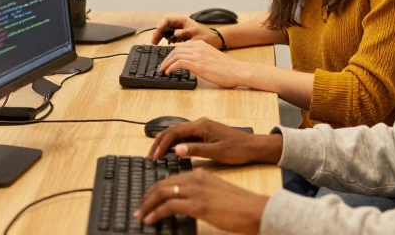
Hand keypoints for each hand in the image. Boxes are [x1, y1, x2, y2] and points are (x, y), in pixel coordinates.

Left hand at [136, 170, 268, 233]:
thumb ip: (200, 193)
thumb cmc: (240, 205)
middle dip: (147, 197)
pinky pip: (169, 206)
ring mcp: (196, 191)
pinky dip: (155, 213)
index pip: (170, 179)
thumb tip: (184, 203)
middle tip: (139, 208)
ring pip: (162, 192)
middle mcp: (196, 179)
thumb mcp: (216, 194)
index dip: (155, 191)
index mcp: (201, 174)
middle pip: (162, 184)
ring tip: (140, 215)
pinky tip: (150, 220)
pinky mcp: (198, 205)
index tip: (148, 201)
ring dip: (147, 205)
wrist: (255, 209)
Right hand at [147, 116, 282, 163]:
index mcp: (201, 126)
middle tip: (151, 155)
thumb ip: (195, 150)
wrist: (253, 147)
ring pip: (178, 132)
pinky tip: (171, 151)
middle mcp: (200, 123)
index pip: (174, 132)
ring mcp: (202, 128)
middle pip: (173, 130)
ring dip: (166, 142)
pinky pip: (185, 135)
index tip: (155, 156)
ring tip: (156, 154)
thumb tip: (176, 149)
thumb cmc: (238, 149)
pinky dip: (174, 142)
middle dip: (159, 141)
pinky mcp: (204, 133)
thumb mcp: (216, 152)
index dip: (162, 144)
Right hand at [150, 15, 215, 45]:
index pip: (167, 20)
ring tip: (156, 44)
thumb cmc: (208, 37)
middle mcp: (180, 23)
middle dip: (158, 32)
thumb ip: (185, 34)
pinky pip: (170, 35)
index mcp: (183, 20)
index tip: (156, 35)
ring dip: (160, 36)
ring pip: (166, 30)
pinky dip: (166, 39)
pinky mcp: (181, 35)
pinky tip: (165, 46)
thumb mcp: (196, 36)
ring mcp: (180, 28)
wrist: (216, 41)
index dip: (160, 26)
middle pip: (164, 25)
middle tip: (153, 42)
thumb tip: (175, 34)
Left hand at [159, 41, 250, 88]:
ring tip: (162, 70)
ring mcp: (198, 55)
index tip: (167, 61)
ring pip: (175, 55)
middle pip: (176, 49)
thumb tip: (192, 65)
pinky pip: (179, 62)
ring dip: (166, 63)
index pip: (181, 46)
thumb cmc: (227, 68)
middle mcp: (198, 47)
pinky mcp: (198, 64)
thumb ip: (201, 58)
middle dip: (166, 58)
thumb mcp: (212, 58)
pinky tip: (168, 72)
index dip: (171, 54)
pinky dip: (171, 67)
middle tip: (162, 66)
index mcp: (202, 44)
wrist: (237, 71)